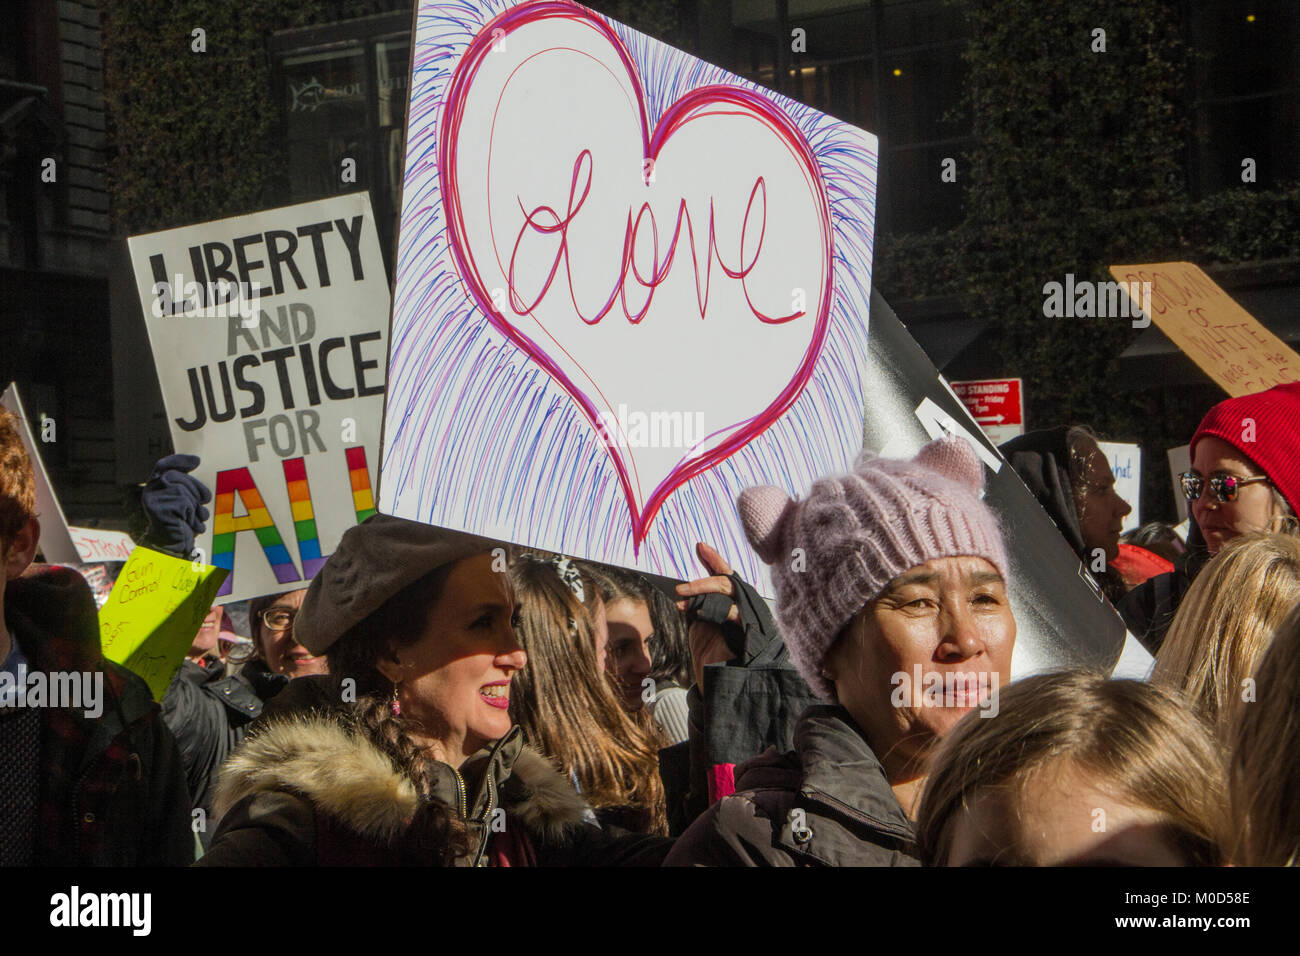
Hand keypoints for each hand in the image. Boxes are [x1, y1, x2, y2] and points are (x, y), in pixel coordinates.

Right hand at [141, 454, 211, 557]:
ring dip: (195, 508)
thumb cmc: (182, 524)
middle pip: (180, 478)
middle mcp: (150, 491)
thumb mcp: (187, 501)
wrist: (172, 546)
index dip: (179, 460)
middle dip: (197, 491)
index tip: (197, 461)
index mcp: (155, 487)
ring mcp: (152, 499)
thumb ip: (187, 484)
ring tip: (194, 519)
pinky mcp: (157, 508)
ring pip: (183, 492)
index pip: (164, 465)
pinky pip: (183, 504)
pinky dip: (191, 515)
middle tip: (204, 505)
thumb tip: (195, 460)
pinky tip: (188, 524)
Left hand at [676, 542, 737, 685]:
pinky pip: (733, 612)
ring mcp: (747, 619)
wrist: (717, 687)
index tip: (700, 546)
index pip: (727, 576)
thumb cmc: (710, 656)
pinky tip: (696, 612)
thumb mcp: (699, 625)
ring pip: (732, 591)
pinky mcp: (747, 633)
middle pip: (730, 581)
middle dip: (705, 577)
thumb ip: (698, 604)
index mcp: (732, 604)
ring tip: (682, 595)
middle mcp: (743, 608)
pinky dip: (713, 608)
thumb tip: (684, 585)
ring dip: (704, 589)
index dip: (715, 560)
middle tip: (680, 586)